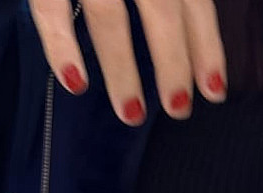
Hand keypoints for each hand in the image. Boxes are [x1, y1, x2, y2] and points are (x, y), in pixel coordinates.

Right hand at [28, 0, 226, 123]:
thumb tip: (190, 18)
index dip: (205, 42)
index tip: (214, 87)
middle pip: (161, 5)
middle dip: (174, 61)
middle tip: (179, 109)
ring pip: (109, 11)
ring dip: (122, 67)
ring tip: (131, 112)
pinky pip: (49, 4)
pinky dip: (61, 44)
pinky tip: (76, 82)